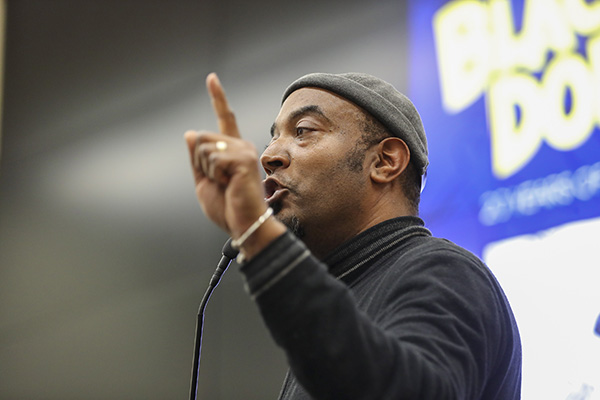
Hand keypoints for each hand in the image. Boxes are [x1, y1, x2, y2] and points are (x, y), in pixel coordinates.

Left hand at [184, 73, 284, 256]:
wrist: (243, 224)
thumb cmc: (227, 208)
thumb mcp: (204, 181)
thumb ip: (198, 158)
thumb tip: (191, 133)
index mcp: (232, 150)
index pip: (224, 119)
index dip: (218, 98)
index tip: (211, 78)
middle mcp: (240, 146)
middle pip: (202, 137)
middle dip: (200, 162)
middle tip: (218, 182)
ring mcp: (243, 151)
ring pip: (204, 146)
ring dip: (206, 168)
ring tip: (224, 183)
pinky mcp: (243, 159)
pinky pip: (212, 157)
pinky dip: (213, 174)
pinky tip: (228, 183)